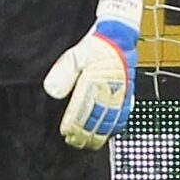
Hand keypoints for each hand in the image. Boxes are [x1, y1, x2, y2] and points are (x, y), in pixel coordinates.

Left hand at [42, 18, 135, 149]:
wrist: (119, 36)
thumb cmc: (95, 46)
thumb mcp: (74, 56)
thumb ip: (63, 73)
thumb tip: (51, 91)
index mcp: (96, 80)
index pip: (83, 108)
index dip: (74, 123)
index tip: (66, 132)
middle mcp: (110, 88)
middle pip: (97, 117)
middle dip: (85, 133)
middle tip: (74, 142)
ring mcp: (121, 91)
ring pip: (111, 118)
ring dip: (100, 133)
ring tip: (90, 143)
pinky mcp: (128, 92)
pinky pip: (125, 112)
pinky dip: (118, 125)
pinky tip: (111, 134)